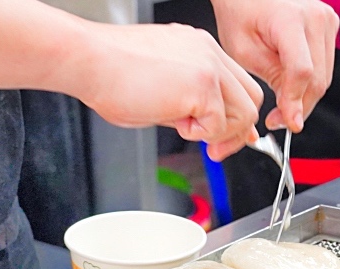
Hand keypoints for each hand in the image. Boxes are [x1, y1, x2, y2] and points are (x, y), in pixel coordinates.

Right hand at [70, 22, 261, 159]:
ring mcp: (210, 66)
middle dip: (235, 132)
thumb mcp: (162, 91)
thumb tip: (212, 132)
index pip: (239, 86)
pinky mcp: (202, 84)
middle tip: (211, 148)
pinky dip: (198, 134)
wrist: (88, 60)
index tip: (223, 137)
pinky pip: (219, 125)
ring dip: (217, 133)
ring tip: (183, 128)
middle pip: (251, 99)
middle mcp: (209, 52)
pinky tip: (174, 123)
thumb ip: (192, 107)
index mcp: (200, 50)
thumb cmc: (110, 74)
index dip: (236, 117)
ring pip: (244, 114)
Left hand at [211, 0, 338, 131]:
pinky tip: (290, 83)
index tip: (288, 123)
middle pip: (318, 78)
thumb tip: (292, 109)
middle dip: (300, 105)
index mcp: (290, 19)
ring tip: (282, 103)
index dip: (295, 101)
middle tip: (279, 121)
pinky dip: (310, 81)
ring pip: (325, 76)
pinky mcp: (330, 25)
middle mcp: (315, 17)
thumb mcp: (243, 50)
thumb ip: (271, 77)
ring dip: (305, 95)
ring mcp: (326, 19)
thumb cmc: (241, 12)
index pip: (302, 71)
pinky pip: (325, 65)